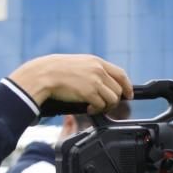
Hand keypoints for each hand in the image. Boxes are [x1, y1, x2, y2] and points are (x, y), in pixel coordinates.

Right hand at [8, 54, 133, 113]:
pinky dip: (96, 110)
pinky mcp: (89, 92)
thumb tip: (103, 83)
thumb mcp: (79, 63)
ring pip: (113, 99)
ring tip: (95, 107)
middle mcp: (98, 70)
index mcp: (96, 61)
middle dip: (114, 100)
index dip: (127, 86)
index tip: (128, 94)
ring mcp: (94, 81)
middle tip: (105, 105)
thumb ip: (93, 70)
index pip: (121, 74)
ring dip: (106, 106)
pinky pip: (101, 105)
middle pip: (118, 89)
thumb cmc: (56, 70)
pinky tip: (89, 108)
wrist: (43, 74)